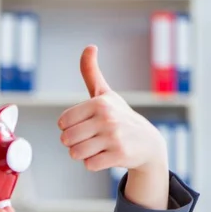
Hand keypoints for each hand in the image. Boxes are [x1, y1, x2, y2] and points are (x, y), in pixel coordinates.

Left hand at [57, 45, 167, 174]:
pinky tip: (107, 155)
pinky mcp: (118, 156)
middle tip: (91, 138)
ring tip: (98, 146)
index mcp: (99, 103)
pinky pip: (89, 165)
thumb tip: (89, 46)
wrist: (148, 143)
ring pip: (75, 153)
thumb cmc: (119, 116)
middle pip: (66, 139)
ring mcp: (114, 138)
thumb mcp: (105, 94)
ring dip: (83, 154)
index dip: (69, 127)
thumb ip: (91, 73)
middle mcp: (107, 118)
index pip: (62, 122)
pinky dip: (94, 163)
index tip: (85, 124)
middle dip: (74, 142)